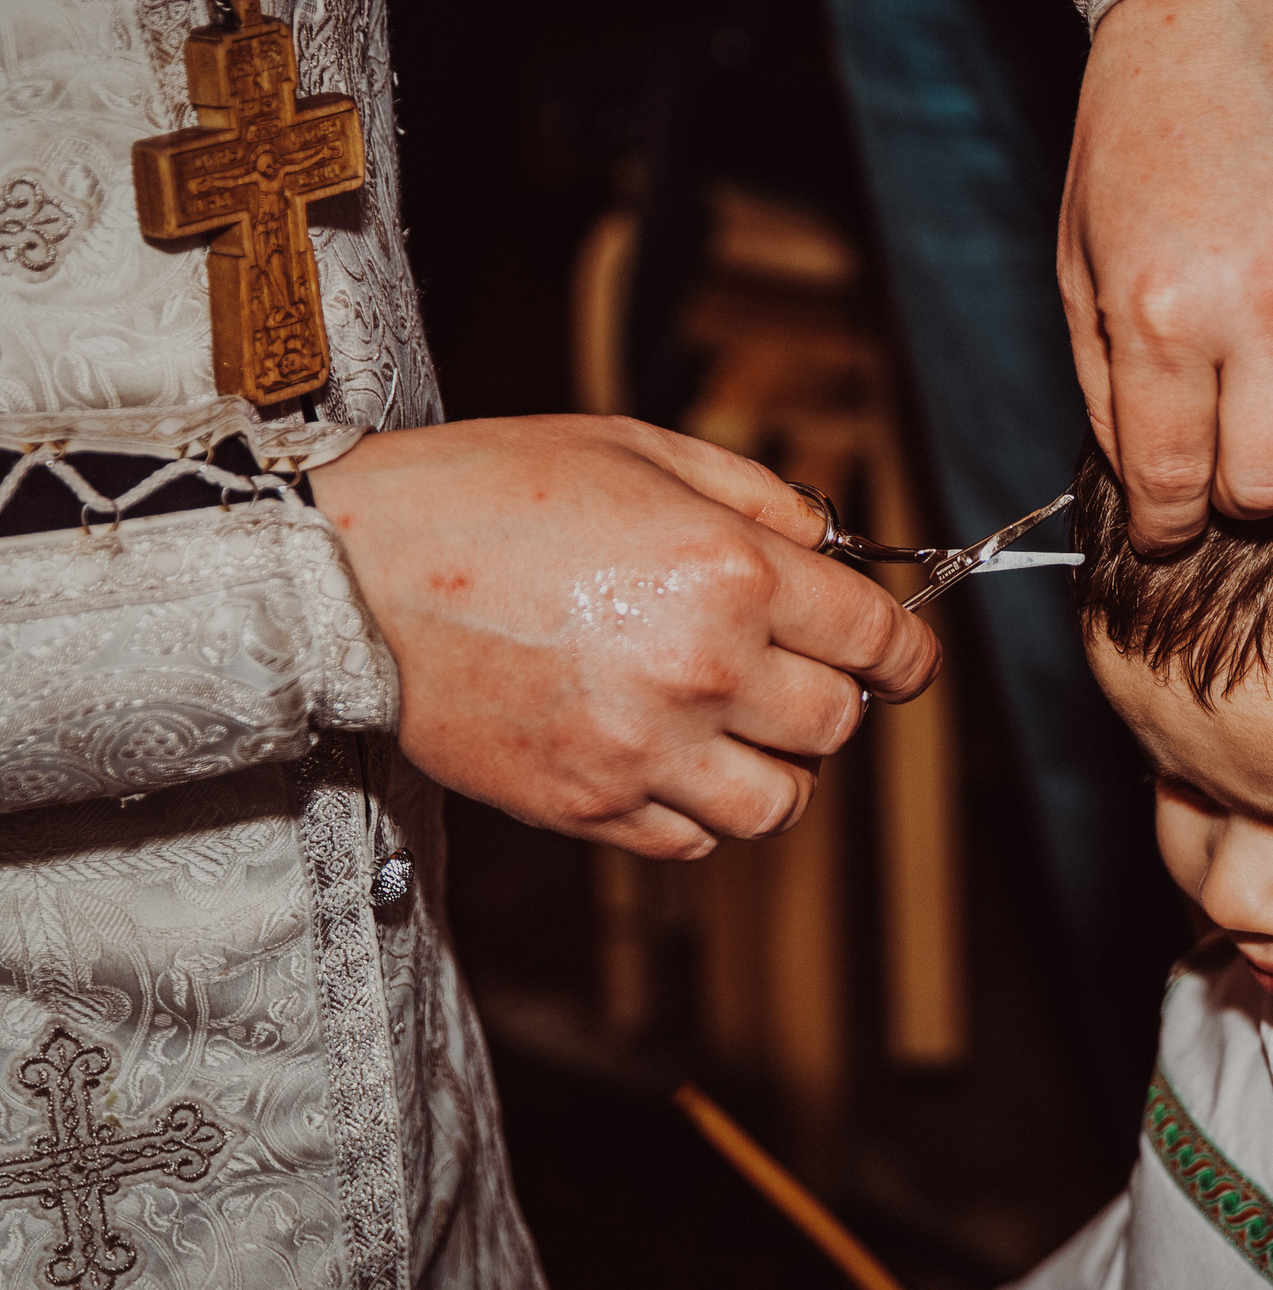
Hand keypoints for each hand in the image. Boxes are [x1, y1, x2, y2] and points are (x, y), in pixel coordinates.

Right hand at [308, 414, 938, 858]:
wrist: (346, 575)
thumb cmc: (488, 493)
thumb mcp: (639, 448)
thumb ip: (759, 498)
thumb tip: (839, 544)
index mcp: (730, 574)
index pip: (878, 641)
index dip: (908, 653)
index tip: (904, 658)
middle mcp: (703, 672)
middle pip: (838, 725)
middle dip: (832, 695)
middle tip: (791, 670)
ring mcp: (644, 750)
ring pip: (781, 803)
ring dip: (776, 766)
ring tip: (733, 725)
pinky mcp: (586, 806)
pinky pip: (694, 840)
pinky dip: (700, 807)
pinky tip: (667, 755)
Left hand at [1063, 0, 1272, 548]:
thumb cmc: (1143, 126)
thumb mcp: (1082, 259)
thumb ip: (1111, 384)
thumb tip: (1153, 487)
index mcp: (1162, 309)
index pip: (1176, 483)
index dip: (1169, 526)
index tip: (1172, 530)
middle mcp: (1268, 301)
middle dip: (1244, 486)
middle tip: (1230, 450)